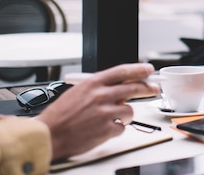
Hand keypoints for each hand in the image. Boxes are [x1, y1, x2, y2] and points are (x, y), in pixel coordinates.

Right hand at [36, 63, 159, 160]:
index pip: (122, 71)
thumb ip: (98, 88)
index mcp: (93, 83)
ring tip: (115, 117)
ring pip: (130, 110)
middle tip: (153, 89)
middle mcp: (101, 96)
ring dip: (126, 114)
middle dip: (146, 88)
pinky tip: (105, 128)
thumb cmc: (59, 115)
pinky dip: (116, 128)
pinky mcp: (106, 129)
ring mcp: (105, 113)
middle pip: (133, 88)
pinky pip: (121, 127)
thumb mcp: (78, 92)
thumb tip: (118, 87)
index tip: (148, 69)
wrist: (49, 135)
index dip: (138, 69)